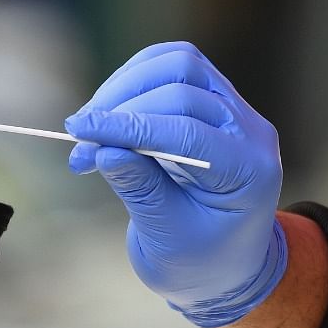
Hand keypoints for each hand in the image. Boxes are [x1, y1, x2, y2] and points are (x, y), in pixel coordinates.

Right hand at [64, 41, 286, 327]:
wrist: (224, 263)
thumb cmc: (199, 261)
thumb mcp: (167, 238)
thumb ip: (140, 191)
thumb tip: (104, 149)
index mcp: (248, 172)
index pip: (187, 130)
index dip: (128, 126)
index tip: (81, 132)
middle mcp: (249, 131)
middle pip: (182, 87)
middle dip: (122, 109)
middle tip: (79, 141)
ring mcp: (234, 110)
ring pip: (178, 64)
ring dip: (126, 86)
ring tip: (91, 124)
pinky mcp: (211, 99)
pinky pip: (172, 66)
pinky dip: (134, 80)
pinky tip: (108, 111)